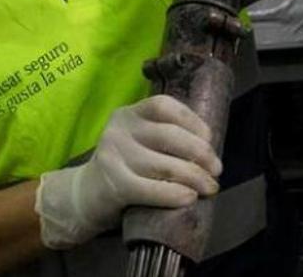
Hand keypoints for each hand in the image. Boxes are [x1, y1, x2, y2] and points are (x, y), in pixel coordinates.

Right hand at [35, 95, 222, 249]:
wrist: (85, 194)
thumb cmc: (124, 167)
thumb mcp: (138, 142)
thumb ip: (165, 138)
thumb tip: (209, 150)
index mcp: (128, 114)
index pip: (164, 106)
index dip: (192, 120)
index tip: (209, 139)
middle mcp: (119, 130)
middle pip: (170, 136)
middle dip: (201, 154)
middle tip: (216, 170)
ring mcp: (114, 156)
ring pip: (166, 165)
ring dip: (195, 178)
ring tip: (210, 188)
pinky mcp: (114, 184)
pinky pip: (152, 189)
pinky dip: (175, 194)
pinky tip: (189, 198)